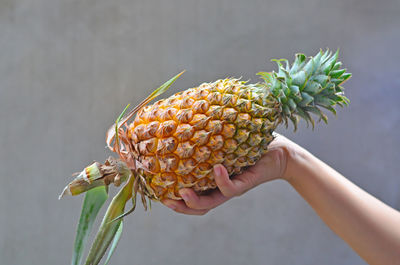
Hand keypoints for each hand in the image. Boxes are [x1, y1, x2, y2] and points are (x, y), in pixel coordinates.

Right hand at [162, 134, 295, 214]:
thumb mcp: (222, 138)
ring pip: (210, 204)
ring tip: (182, 192)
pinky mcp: (245, 184)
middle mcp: (219, 186)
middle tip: (166, 199)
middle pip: (197, 206)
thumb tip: (181, 116)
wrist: (280, 149)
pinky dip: (221, 180)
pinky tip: (216, 168)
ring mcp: (232, 187)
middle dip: (180, 206)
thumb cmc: (249, 141)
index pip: (189, 191)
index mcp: (211, 179)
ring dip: (194, 201)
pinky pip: (231, 188)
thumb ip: (205, 134)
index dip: (172, 195)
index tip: (155, 188)